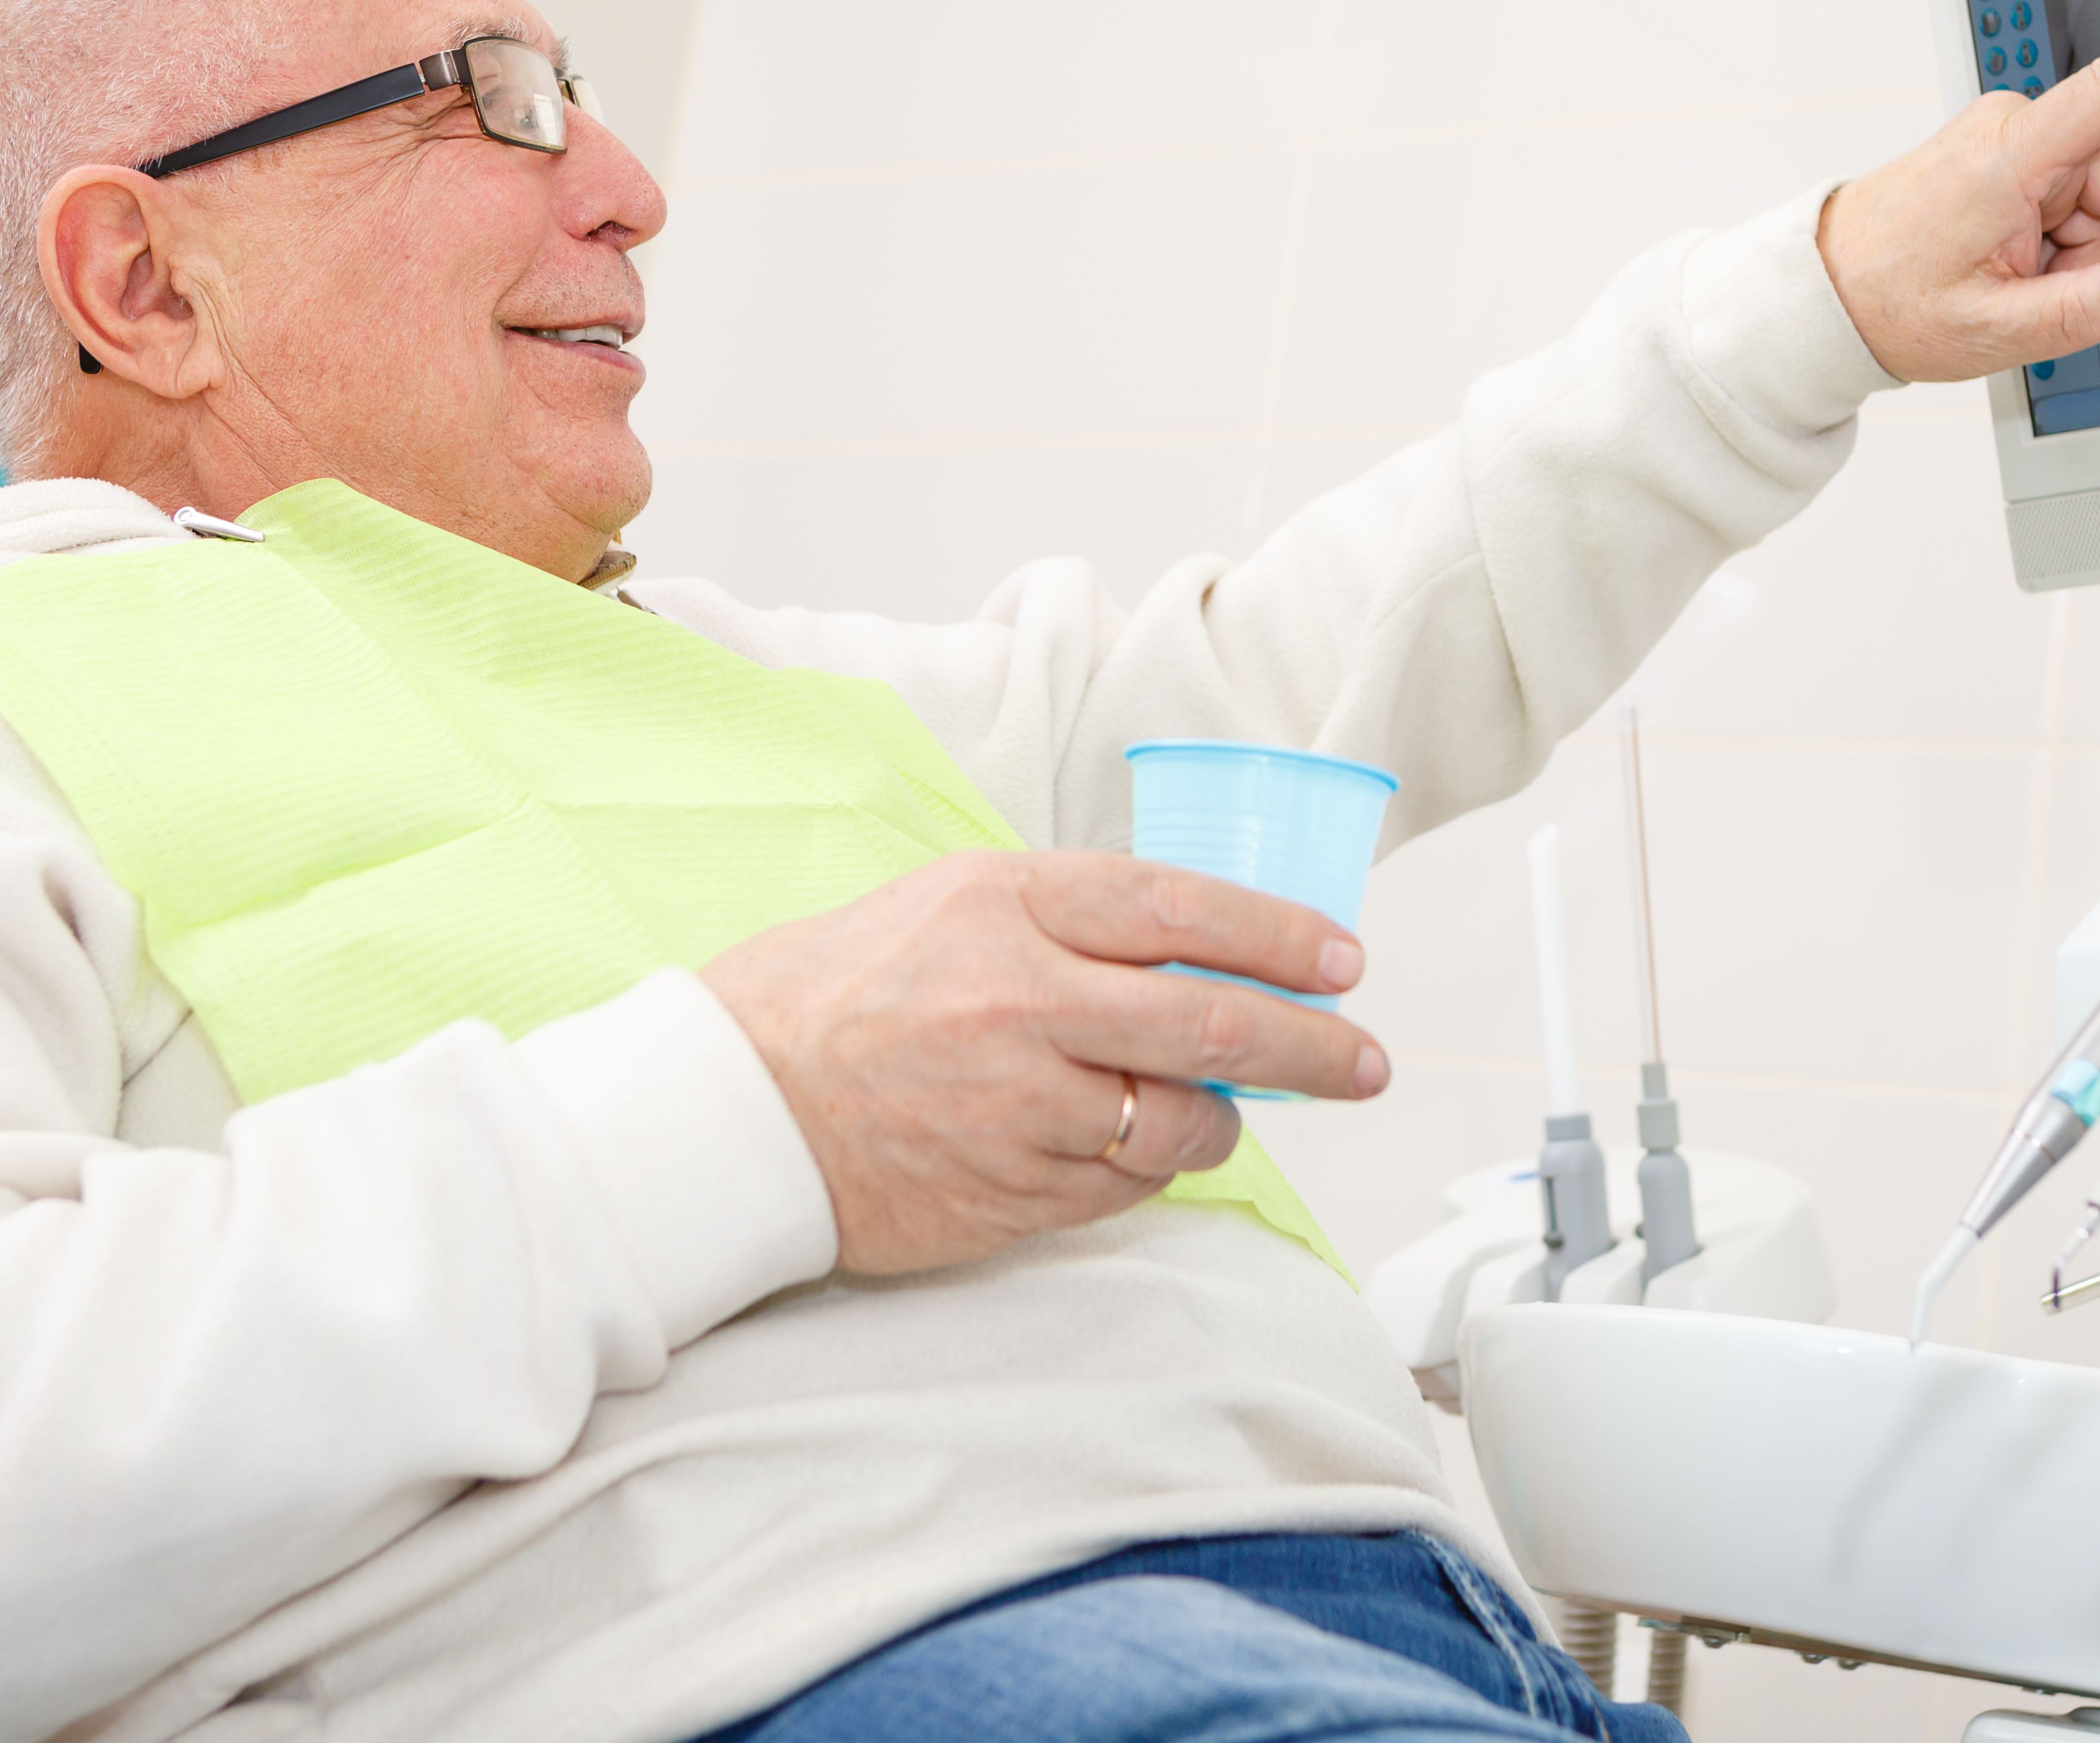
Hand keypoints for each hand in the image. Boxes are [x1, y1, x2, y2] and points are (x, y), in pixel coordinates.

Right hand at [700, 852, 1388, 1276]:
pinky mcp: (1007, 1193)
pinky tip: (1129, 1149)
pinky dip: (1151, 1170)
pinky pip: (1126, 1187)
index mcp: (1003, 906)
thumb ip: (1073, 919)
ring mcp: (1014, 1106)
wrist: (733, 1110)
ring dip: (1221, 1118)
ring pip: (1178, 1121)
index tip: (1340, 960)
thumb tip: (1206, 945)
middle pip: (1208, 1021)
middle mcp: (1017, 1001)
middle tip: (1366, 1061)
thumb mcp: (953, 906)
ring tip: (1219, 1110)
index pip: (1177, 908)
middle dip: (1312, 1046)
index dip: (1276, 934)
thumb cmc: (843, 993)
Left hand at [1816, 2, 2099, 380]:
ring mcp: (2019, 146)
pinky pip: (2087, 209)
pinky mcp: (2020, 165)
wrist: (1830, 290)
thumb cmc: (1888, 297)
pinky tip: (2045, 287)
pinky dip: (2083, 257)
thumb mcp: (1991, 328)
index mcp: (2009, 156)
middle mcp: (2017, 132)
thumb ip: (2083, 313)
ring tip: (2047, 306)